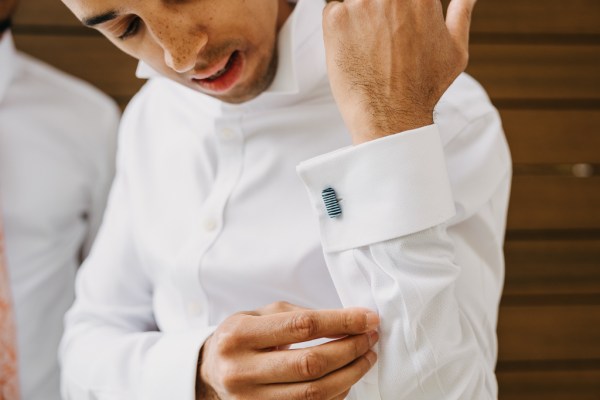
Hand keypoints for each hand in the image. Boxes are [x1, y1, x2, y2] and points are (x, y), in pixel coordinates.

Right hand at [196, 301, 378, 399]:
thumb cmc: (242, 337)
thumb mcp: (260, 315)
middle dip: (349, 349)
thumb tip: (349, 320)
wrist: (213, 371)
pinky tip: (347, 377)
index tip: (366, 318)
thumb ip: (299, 316)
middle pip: (310, 363)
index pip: (301, 327)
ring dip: (350, 374)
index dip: (340, 322)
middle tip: (370, 337)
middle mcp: (242, 370)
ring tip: (365, 356)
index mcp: (239, 335)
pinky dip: (337, 393)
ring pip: (314, 393)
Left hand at [323, 0, 476, 142]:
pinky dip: (338, 24)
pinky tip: (351, 47)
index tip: (395, 19)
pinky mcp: (335, 18)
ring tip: (365, 40)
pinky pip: (332, 8)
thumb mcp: (455, 50)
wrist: (390, 117)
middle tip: (379, 32)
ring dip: (358, 12)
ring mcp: (361, 3)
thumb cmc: (423, 89)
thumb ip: (462, 13)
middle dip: (379, 8)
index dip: (399, 5)